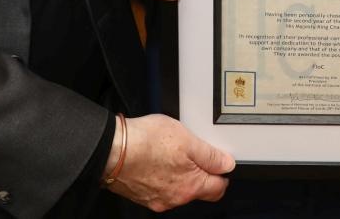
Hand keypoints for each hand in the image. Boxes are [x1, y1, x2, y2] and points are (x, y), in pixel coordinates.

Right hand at [105, 114, 231, 211]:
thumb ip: (210, 155)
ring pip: (179, 189)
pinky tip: (157, 160)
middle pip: (198, 190)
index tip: (220, 163)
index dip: (222, 174)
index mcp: (190, 186)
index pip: (218, 188)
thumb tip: (227, 164)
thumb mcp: (187, 139)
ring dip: (181, 174)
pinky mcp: (142, 195)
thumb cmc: (146, 143)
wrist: (111, 150)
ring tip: (172, 152)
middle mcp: (175, 198)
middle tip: (196, 154)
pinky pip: (161, 188)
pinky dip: (163, 176)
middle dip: (202, 174)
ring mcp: (157, 199)